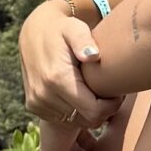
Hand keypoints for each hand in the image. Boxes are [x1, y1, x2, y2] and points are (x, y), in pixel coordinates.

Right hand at [19, 0, 120, 130]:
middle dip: (102, 110)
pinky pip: (62, 120)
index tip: (117, 92)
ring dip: (88, 111)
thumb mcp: (75, 28)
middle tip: (108, 92)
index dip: (111, 106)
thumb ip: (84, 40)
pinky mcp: (34, 106)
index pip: (94, 112)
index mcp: (57, 78)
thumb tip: (92, 55)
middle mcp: (44, 94)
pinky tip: (79, 94)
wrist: (34, 31)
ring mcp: (37, 102)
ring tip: (93, 91)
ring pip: (75, 122)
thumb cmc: (62, 29)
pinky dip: (74, 112)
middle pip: (86, 120)